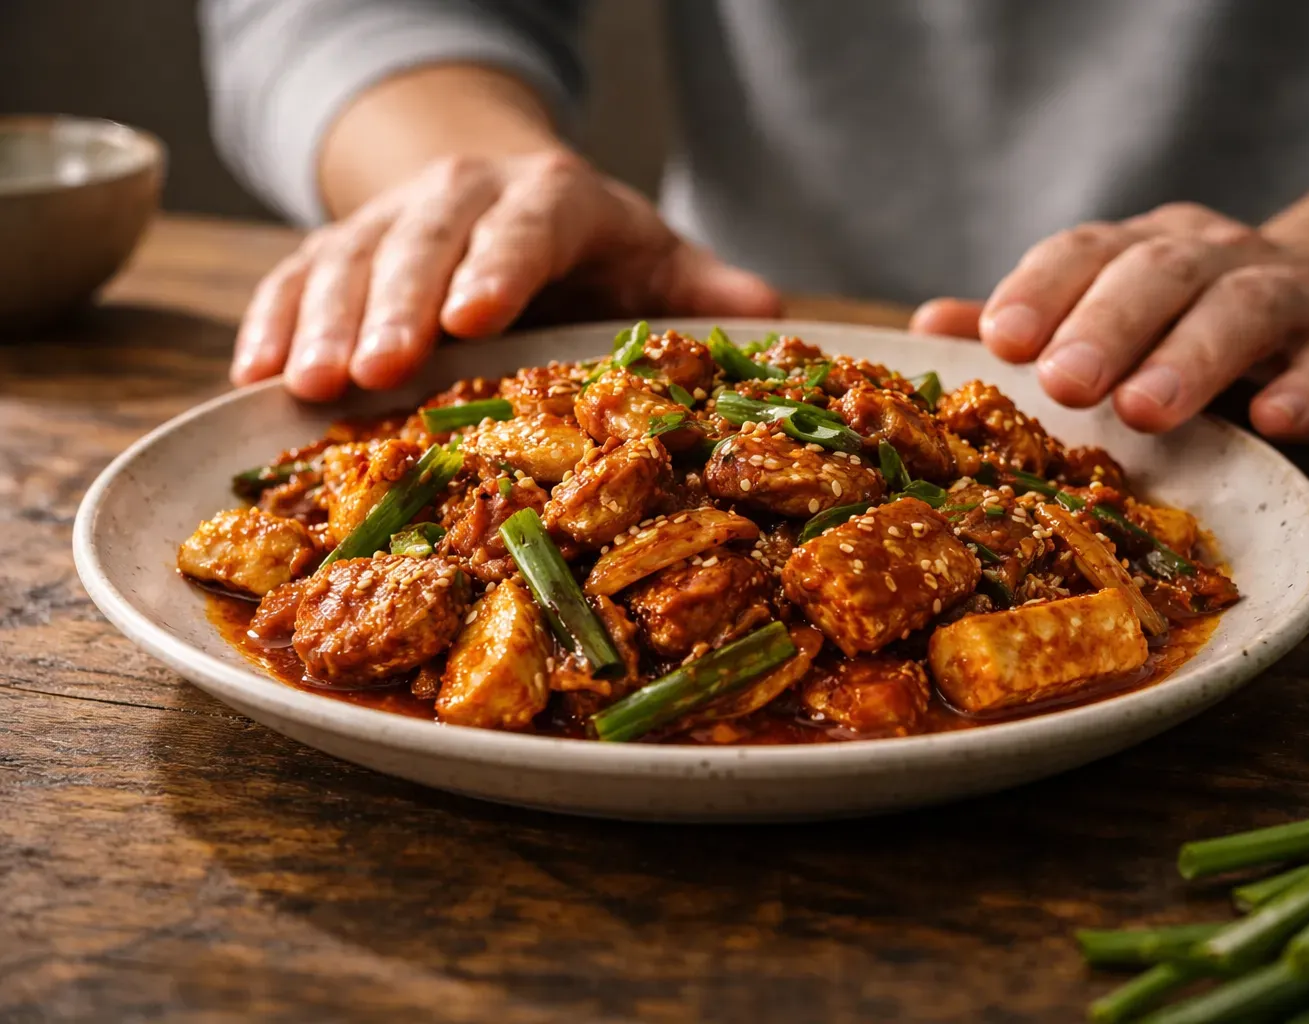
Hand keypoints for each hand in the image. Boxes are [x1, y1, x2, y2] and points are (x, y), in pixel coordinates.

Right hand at [231, 152, 780, 399]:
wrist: (503, 195)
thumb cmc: (591, 250)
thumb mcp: (651, 261)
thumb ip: (698, 291)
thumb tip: (768, 316)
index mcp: (551, 200)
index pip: (525, 226)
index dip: (498, 267)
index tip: (472, 318)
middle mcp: (464, 197)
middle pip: (424, 243)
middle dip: (395, 307)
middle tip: (375, 372)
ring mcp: (392, 219)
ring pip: (349, 260)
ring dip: (326, 323)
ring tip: (305, 384)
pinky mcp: (338, 248)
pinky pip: (294, 277)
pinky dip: (271, 320)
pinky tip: (253, 374)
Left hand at [911, 203, 1308, 442]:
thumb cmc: (1202, 324)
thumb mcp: (1118, 315)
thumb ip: (1035, 322)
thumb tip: (928, 326)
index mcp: (1144, 250)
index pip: (1084, 252)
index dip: (1042, 291)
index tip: (1000, 341)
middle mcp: (1216, 257)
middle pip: (1157, 274)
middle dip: (1106, 326)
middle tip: (1063, 384)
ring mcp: (1297, 294)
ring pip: (1245, 308)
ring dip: (1192, 358)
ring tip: (1145, 411)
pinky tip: (1278, 423)